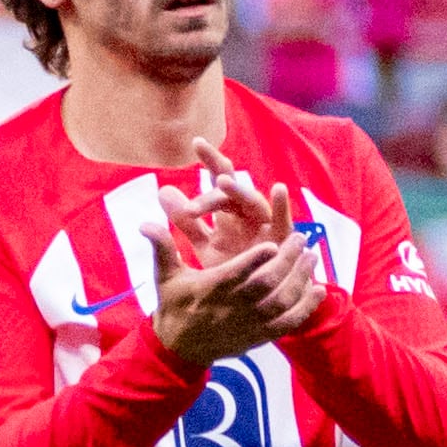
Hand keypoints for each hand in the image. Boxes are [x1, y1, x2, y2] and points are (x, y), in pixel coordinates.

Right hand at [151, 234, 323, 370]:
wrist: (180, 349)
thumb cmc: (175, 305)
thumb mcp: (165, 276)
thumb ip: (162, 247)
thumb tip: (144, 223)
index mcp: (210, 290)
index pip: (236, 274)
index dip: (256, 259)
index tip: (272, 241)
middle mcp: (232, 308)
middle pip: (265, 285)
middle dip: (287, 261)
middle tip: (301, 238)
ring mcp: (248, 324)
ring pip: (280, 303)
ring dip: (300, 280)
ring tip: (312, 257)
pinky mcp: (260, 337)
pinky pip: (287, 324)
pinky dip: (305, 309)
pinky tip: (319, 291)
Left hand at [167, 141, 293, 268]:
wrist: (260, 304)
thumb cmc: (237, 271)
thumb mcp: (207, 246)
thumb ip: (187, 221)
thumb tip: (162, 190)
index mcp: (229, 212)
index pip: (217, 181)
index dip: (210, 160)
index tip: (197, 142)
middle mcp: (246, 213)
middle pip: (234, 185)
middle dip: (221, 170)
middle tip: (203, 162)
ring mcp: (265, 225)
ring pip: (252, 201)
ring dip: (239, 191)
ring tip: (223, 182)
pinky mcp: (283, 242)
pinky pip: (284, 221)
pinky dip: (282, 205)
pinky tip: (278, 189)